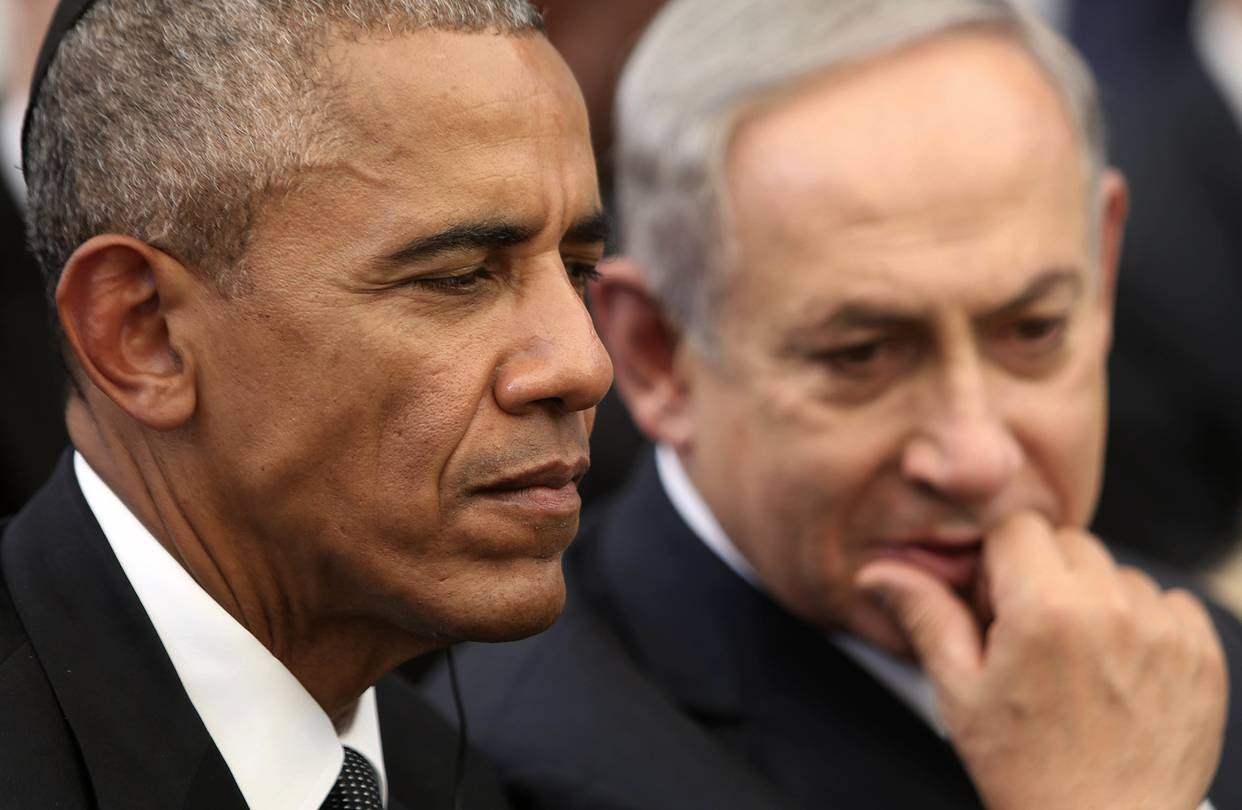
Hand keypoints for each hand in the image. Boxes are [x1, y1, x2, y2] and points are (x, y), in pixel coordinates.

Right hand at [856, 511, 1226, 809]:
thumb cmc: (1028, 771)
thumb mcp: (959, 692)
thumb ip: (926, 616)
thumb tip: (880, 573)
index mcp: (1043, 610)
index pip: (1017, 527)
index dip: (998, 562)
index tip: (998, 604)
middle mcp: (1110, 610)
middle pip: (1070, 542)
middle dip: (1045, 575)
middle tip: (1032, 635)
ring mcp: (1163, 632)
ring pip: (1118, 572)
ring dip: (1096, 598)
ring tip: (1077, 657)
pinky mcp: (1202, 656)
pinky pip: (1171, 603)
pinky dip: (1146, 623)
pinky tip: (1118, 666)